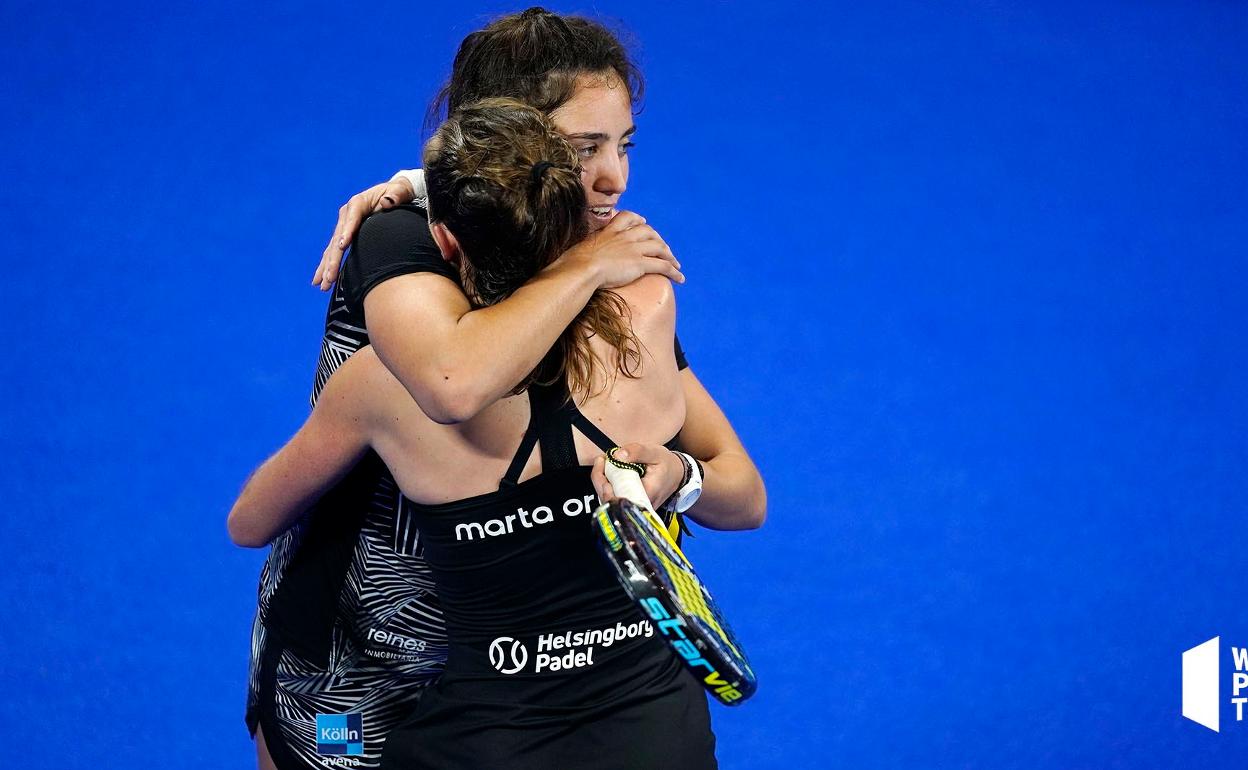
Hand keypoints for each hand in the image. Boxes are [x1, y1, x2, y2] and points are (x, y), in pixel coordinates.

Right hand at [312, 177, 416, 289]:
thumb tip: (387, 202)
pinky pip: (334, 251)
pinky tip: (321, 280)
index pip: (351, 218)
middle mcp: (347, 214)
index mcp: (358, 203)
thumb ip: (395, 196)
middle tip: (329, 277)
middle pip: (337, 238)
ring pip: (332, 248)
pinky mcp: (344, 235)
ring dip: (327, 267)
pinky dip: (328, 265)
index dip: (346, 231)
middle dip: (333, 259)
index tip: (342, 246)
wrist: (394, 194)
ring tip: (322, 284)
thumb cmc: (398, 193)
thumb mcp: (400, 191)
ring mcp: (344, 225)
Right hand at [560, 211, 683, 288]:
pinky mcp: (641, 263)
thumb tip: (573, 258)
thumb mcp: (579, 249)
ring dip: (670, 256)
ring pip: (659, 248)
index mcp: (610, 231)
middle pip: (649, 232)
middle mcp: (625, 236)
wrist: (582, 269)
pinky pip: (663, 266)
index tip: (643, 222)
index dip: (638, 220)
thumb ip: (584, 249)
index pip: (629, 217)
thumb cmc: (574, 263)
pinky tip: (680, 278)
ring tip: (676, 265)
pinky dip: (674, 271)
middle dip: (659, 240)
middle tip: (665, 250)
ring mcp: (634, 249)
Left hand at [591, 443, 685, 509]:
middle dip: (600, 480)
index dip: (604, 484)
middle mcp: (640, 507)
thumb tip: (617, 456)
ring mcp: (635, 509)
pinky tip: (608, 472)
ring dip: (602, 482)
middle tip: (601, 460)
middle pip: (610, 501)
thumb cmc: (667, 465)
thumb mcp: (655, 453)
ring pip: (609, 501)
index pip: (619, 498)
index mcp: (646, 495)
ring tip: (603, 463)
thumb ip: (636, 452)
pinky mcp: (631, 506)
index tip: (602, 464)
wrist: (677, 475)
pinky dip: (608, 485)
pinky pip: (614, 499)